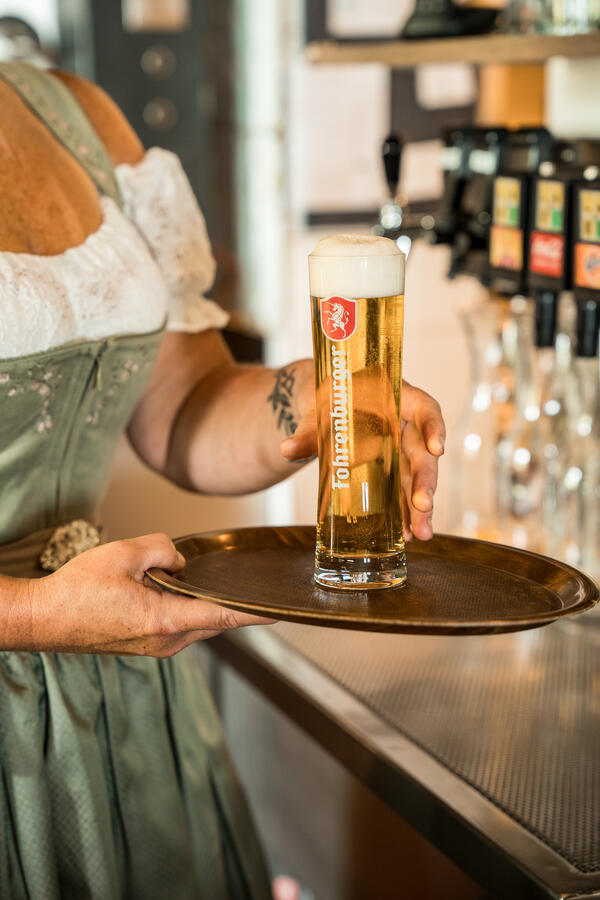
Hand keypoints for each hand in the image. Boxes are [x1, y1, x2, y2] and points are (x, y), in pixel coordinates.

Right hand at [20, 534, 269, 656]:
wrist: (44, 620)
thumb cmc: (78, 591)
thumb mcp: (123, 553)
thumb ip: (162, 549)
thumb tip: (178, 561)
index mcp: (166, 620)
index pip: (226, 615)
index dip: (257, 612)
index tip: (282, 610)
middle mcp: (167, 641)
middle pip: (214, 618)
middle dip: (229, 600)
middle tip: (247, 583)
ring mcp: (157, 647)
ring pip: (196, 620)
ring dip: (198, 599)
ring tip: (181, 577)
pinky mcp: (147, 645)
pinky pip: (179, 624)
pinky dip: (182, 606)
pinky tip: (165, 587)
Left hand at [280, 369, 444, 541]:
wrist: (321, 408)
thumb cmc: (326, 400)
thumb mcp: (317, 411)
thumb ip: (308, 431)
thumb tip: (288, 449)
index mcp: (394, 398)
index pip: (424, 407)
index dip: (433, 427)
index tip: (437, 449)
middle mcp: (404, 425)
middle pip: (422, 451)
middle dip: (425, 481)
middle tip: (422, 506)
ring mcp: (400, 449)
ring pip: (415, 477)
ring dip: (420, 506)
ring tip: (420, 533)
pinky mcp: (392, 470)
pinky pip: (402, 490)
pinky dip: (404, 512)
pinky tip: (407, 533)